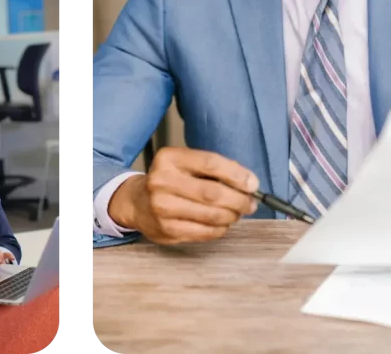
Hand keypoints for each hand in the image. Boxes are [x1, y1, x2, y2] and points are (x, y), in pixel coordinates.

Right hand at [107, 146, 259, 244]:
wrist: (137, 202)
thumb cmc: (170, 180)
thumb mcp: (185, 163)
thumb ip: (213, 169)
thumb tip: (248, 183)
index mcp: (169, 158)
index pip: (210, 163)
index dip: (236, 174)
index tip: (253, 184)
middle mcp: (162, 181)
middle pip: (212, 192)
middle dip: (238, 200)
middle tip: (250, 203)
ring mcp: (162, 207)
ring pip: (211, 215)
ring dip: (231, 216)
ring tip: (237, 213)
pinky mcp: (166, 230)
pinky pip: (204, 232)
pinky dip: (220, 229)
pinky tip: (223, 224)